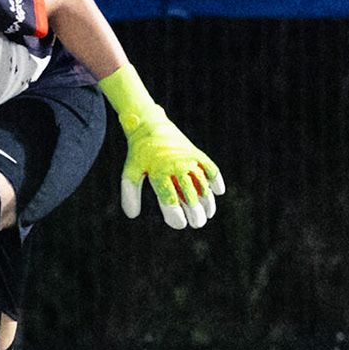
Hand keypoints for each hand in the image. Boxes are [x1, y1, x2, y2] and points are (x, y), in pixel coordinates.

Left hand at [97, 64, 221, 229]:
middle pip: (189, 194)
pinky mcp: (195, 152)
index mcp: (159, 172)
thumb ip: (130, 193)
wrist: (148, 124)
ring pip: (202, 184)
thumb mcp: (130, 171)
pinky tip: (218, 191)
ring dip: (207, 201)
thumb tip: (132, 215)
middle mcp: (176, 166)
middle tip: (198, 223)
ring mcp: (188, 158)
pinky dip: (215, 179)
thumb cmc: (138, 152)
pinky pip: (210, 168)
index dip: (175, 215)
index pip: (169, 199)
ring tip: (208, 214)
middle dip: (195, 212)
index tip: (180, 225)